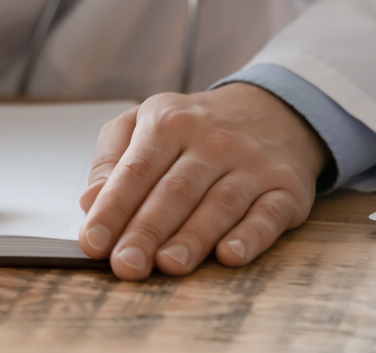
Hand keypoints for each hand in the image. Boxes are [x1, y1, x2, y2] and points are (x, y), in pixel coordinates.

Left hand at [78, 83, 331, 279]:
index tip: (92, 243)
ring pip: (218, 206)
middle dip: (147, 232)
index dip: (112, 209)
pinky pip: (268, 215)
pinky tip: (229, 256)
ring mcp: (252, 164)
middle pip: (174, 192)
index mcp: (168, 123)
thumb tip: (88, 201)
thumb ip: (111, 161)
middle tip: (125, 266)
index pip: (135, 171)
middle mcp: (212, 140)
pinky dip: (251, 237)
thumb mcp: (143, 124)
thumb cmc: (190, 127)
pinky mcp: (287, 188)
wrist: (270, 109)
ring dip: (193, 239)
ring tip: (168, 265)